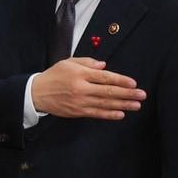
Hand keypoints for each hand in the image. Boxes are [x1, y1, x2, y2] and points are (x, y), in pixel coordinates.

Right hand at [30, 57, 144, 119]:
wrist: (36, 93)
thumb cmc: (53, 76)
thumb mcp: (68, 63)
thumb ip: (87, 62)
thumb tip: (104, 66)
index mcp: (80, 74)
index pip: (104, 77)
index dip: (120, 80)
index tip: (133, 83)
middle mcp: (81, 88)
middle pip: (108, 92)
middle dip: (127, 94)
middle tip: (141, 95)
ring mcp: (80, 101)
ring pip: (105, 104)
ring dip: (123, 105)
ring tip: (136, 105)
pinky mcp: (77, 112)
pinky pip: (96, 114)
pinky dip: (109, 114)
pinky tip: (120, 114)